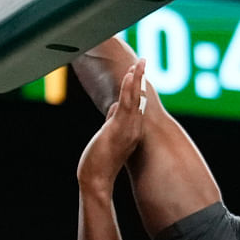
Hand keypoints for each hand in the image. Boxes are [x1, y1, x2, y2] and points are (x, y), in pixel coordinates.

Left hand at [78, 58, 154, 194]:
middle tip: (143, 60)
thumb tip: (114, 105)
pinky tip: (130, 76)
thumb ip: (113, 120)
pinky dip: (129, 89)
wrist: (96, 180)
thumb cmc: (100, 162)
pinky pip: (127, 104)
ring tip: (139, 63)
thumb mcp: (107, 136)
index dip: (138, 87)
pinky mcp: (119, 129)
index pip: (137, 104)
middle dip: (140, 78)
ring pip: (134, 99)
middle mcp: (134, 129)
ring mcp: (128, 129)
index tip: (138, 72)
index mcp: (132, 131)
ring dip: (137, 79)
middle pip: (139, 98)